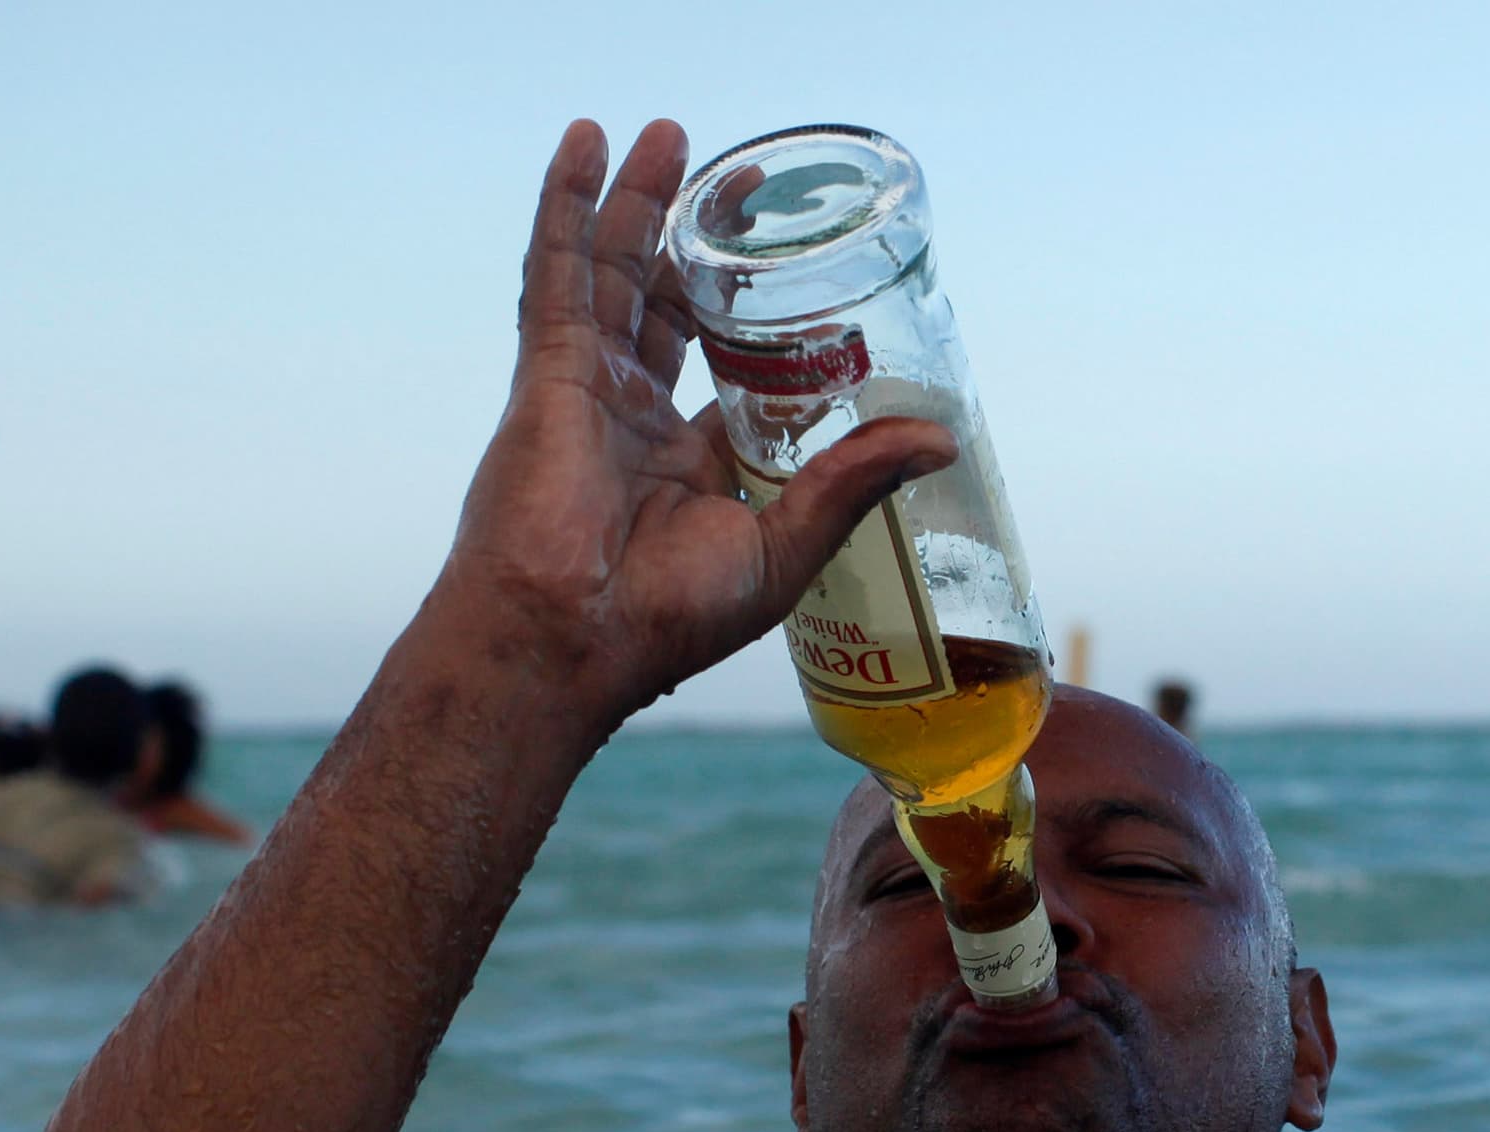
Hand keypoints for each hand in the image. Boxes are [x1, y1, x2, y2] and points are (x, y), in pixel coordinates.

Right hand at [429, 119, 957, 729]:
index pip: (726, 370)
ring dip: (636, 202)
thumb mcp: (786, 548)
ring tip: (669, 135)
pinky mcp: (549, 373)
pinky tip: (584, 146)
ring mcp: (587, 390)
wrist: (568, 636)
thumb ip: (853, 482)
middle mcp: (635, 418)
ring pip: (613, 273)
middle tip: (737, 183)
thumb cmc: (663, 620)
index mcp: (689, 464)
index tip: (794, 270)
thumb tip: (940, 437)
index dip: (755, 317)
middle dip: (695, 240)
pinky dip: (566, 206)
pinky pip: (556, 273)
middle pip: (666, 303)